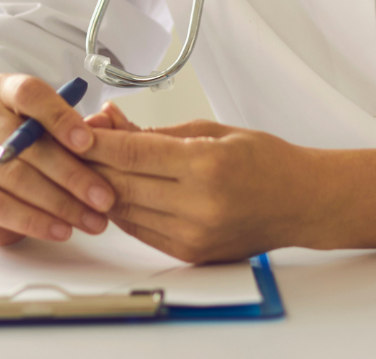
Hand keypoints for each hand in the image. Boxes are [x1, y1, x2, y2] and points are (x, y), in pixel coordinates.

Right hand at [0, 73, 118, 245]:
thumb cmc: (33, 146)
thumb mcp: (56, 130)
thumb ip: (79, 129)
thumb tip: (104, 129)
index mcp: (3, 90)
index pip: (29, 94)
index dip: (60, 117)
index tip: (88, 142)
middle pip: (28, 143)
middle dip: (74, 175)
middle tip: (105, 198)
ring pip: (16, 178)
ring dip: (60, 204)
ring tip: (92, 221)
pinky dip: (34, 221)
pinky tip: (61, 230)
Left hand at [82, 117, 312, 262]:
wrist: (302, 203)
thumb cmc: (267, 162)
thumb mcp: (215, 131)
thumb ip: (159, 133)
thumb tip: (112, 123)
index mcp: (206, 166)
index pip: (133, 154)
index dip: (97, 142)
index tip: (74, 130)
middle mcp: (197, 205)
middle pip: (121, 184)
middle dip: (91, 163)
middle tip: (73, 145)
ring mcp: (192, 234)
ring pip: (125, 210)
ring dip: (101, 188)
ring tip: (90, 165)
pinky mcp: (189, 253)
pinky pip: (140, 230)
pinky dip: (123, 209)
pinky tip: (116, 190)